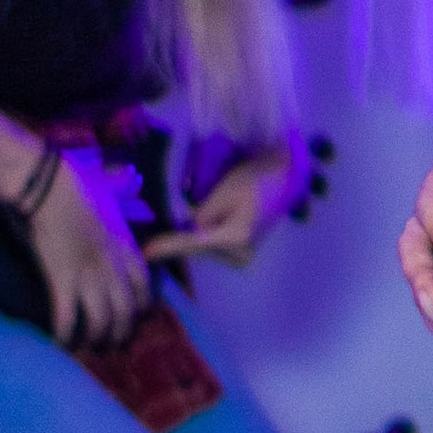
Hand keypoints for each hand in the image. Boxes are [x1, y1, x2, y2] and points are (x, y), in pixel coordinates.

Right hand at [30, 148, 152, 345]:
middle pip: (126, 310)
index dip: (142, 305)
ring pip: (101, 319)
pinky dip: (65, 334)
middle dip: (121, 331)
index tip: (138, 315)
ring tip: (88, 347)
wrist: (51, 187)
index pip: (143, 284)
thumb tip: (130, 176)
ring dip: (95, 338)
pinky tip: (61, 344)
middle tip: (113, 344)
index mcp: (125, 246)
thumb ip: (122, 187)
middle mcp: (113, 266)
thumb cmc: (77, 182)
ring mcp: (90, 275)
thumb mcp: (109, 187)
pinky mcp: (63, 279)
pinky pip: (68, 316)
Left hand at [144, 141, 297, 270]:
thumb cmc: (257, 179)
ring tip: (197, 217)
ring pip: (203, 246)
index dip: (167, 246)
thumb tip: (186, 227)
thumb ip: (202, 213)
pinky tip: (203, 222)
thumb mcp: (225, 192)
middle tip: (167, 229)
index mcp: (236, 238)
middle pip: (197, 247)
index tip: (146, 254)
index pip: (193, 243)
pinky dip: (202, 235)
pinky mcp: (241, 249)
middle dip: (180, 236)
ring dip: (191, 234)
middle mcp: (240, 253)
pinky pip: (212, 244)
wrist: (286, 178)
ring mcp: (242, 254)